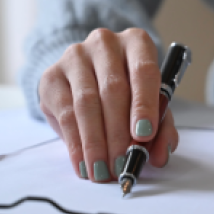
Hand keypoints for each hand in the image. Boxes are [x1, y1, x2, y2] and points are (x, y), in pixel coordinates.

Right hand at [38, 28, 178, 181]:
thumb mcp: (152, 103)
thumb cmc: (130, 89)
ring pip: (86, 103)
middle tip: (123, 163)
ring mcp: (75, 56)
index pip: (143, 70)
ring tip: (104, 170)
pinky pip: (64, 113)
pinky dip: (76, 143)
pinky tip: (84, 163)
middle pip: (112, 89)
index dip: (144, 104)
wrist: (89, 74)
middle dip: (119, 133)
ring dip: (96, 142)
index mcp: (137, 42)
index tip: (144, 135)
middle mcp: (105, 43)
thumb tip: (159, 155)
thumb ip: (162, 128)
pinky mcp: (52, 76)